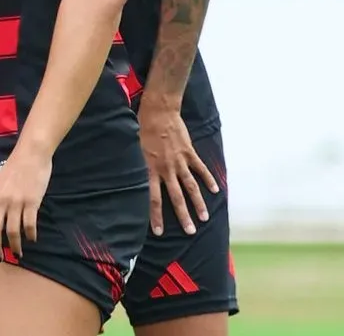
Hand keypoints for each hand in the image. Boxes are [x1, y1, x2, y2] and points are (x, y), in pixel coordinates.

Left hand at [0, 147, 50, 259]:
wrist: (31, 154)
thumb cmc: (15, 168)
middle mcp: (0, 201)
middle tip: (2, 258)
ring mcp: (16, 202)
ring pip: (12, 232)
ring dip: (15, 245)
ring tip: (19, 253)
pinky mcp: (31, 202)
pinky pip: (29, 225)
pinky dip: (31, 235)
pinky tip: (32, 239)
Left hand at [138, 100, 216, 234]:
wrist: (158, 110)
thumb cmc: (141, 127)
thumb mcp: (132, 148)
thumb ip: (135, 165)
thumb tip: (127, 179)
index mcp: (150, 169)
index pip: (152, 198)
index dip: (156, 216)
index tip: (159, 232)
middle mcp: (166, 169)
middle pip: (176, 197)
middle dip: (182, 216)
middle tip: (189, 232)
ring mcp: (179, 161)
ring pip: (191, 187)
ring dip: (198, 204)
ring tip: (204, 218)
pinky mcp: (189, 152)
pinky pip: (200, 169)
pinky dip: (208, 179)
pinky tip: (215, 190)